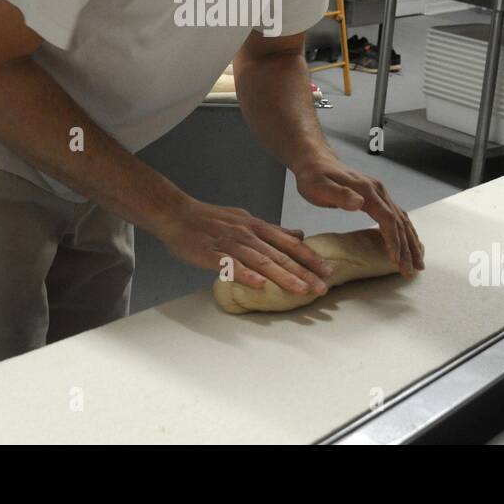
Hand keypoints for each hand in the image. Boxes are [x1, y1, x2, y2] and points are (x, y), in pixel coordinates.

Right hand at [154, 198, 332, 293]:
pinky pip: (230, 265)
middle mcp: (247, 234)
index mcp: (256, 227)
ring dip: (282, 276)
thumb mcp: (245, 218)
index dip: (309, 258)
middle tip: (321, 288)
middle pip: (279, 255)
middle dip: (303, 272)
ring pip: (260, 261)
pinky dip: (245, 274)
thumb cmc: (209, 218)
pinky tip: (258, 285)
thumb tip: (298, 235)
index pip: (289, 244)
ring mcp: (229, 243)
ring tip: (300, 290)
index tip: (327, 271)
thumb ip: (272, 230)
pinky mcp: (211, 253)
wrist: (176, 212)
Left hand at [292, 154, 424, 275]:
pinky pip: (397, 216)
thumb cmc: (314, 176)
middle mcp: (378, 191)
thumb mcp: (319, 187)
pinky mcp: (377, 196)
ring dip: (411, 241)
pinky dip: (406, 231)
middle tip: (410, 270)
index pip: (387, 219)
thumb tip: (359, 203)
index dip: (393, 240)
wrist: (315, 160)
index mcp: (367, 191)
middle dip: (407, 248)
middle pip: (399, 222)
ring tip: (417, 262)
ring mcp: (379, 193)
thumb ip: (339, 195)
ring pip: (402, 219)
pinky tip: (409, 243)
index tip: (396, 260)